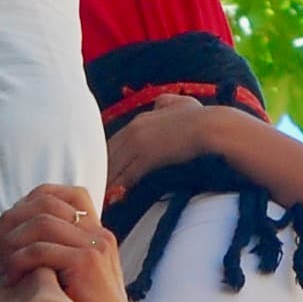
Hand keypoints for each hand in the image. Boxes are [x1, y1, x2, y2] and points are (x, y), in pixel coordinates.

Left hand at [0, 186, 133, 301]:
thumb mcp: (74, 279)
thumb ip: (57, 256)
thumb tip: (16, 242)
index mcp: (97, 233)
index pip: (63, 193)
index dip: (28, 202)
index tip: (7, 230)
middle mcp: (98, 233)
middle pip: (45, 202)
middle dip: (12, 220)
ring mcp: (94, 246)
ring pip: (39, 223)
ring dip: (12, 242)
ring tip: (1, 266)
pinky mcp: (86, 263)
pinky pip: (39, 249)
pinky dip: (17, 261)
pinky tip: (11, 279)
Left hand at [99, 97, 249, 201]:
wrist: (211, 126)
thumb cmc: (200, 116)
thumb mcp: (179, 103)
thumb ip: (166, 102)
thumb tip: (159, 102)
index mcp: (138, 121)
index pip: (113, 143)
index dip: (105, 159)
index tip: (99, 172)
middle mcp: (133, 130)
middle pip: (107, 155)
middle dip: (99, 172)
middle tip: (92, 187)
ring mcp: (139, 143)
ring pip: (114, 167)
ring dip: (105, 182)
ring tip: (97, 197)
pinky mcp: (147, 157)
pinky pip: (127, 176)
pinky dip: (118, 188)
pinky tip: (113, 198)